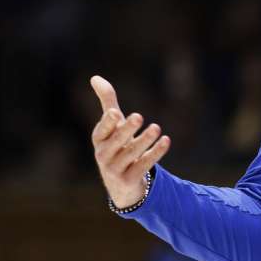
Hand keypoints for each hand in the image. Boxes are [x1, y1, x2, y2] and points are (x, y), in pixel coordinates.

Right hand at [90, 75, 170, 208]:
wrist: (120, 183)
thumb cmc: (116, 145)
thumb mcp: (112, 125)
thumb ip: (107, 102)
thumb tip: (95, 77)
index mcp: (99, 140)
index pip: (101, 131)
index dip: (107, 123)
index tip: (116, 112)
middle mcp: (103, 155)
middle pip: (116, 142)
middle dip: (127, 129)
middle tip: (139, 116)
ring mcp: (115, 170)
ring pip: (131, 154)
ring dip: (144, 140)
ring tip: (156, 128)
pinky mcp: (129, 180)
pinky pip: (143, 166)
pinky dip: (155, 153)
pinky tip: (166, 141)